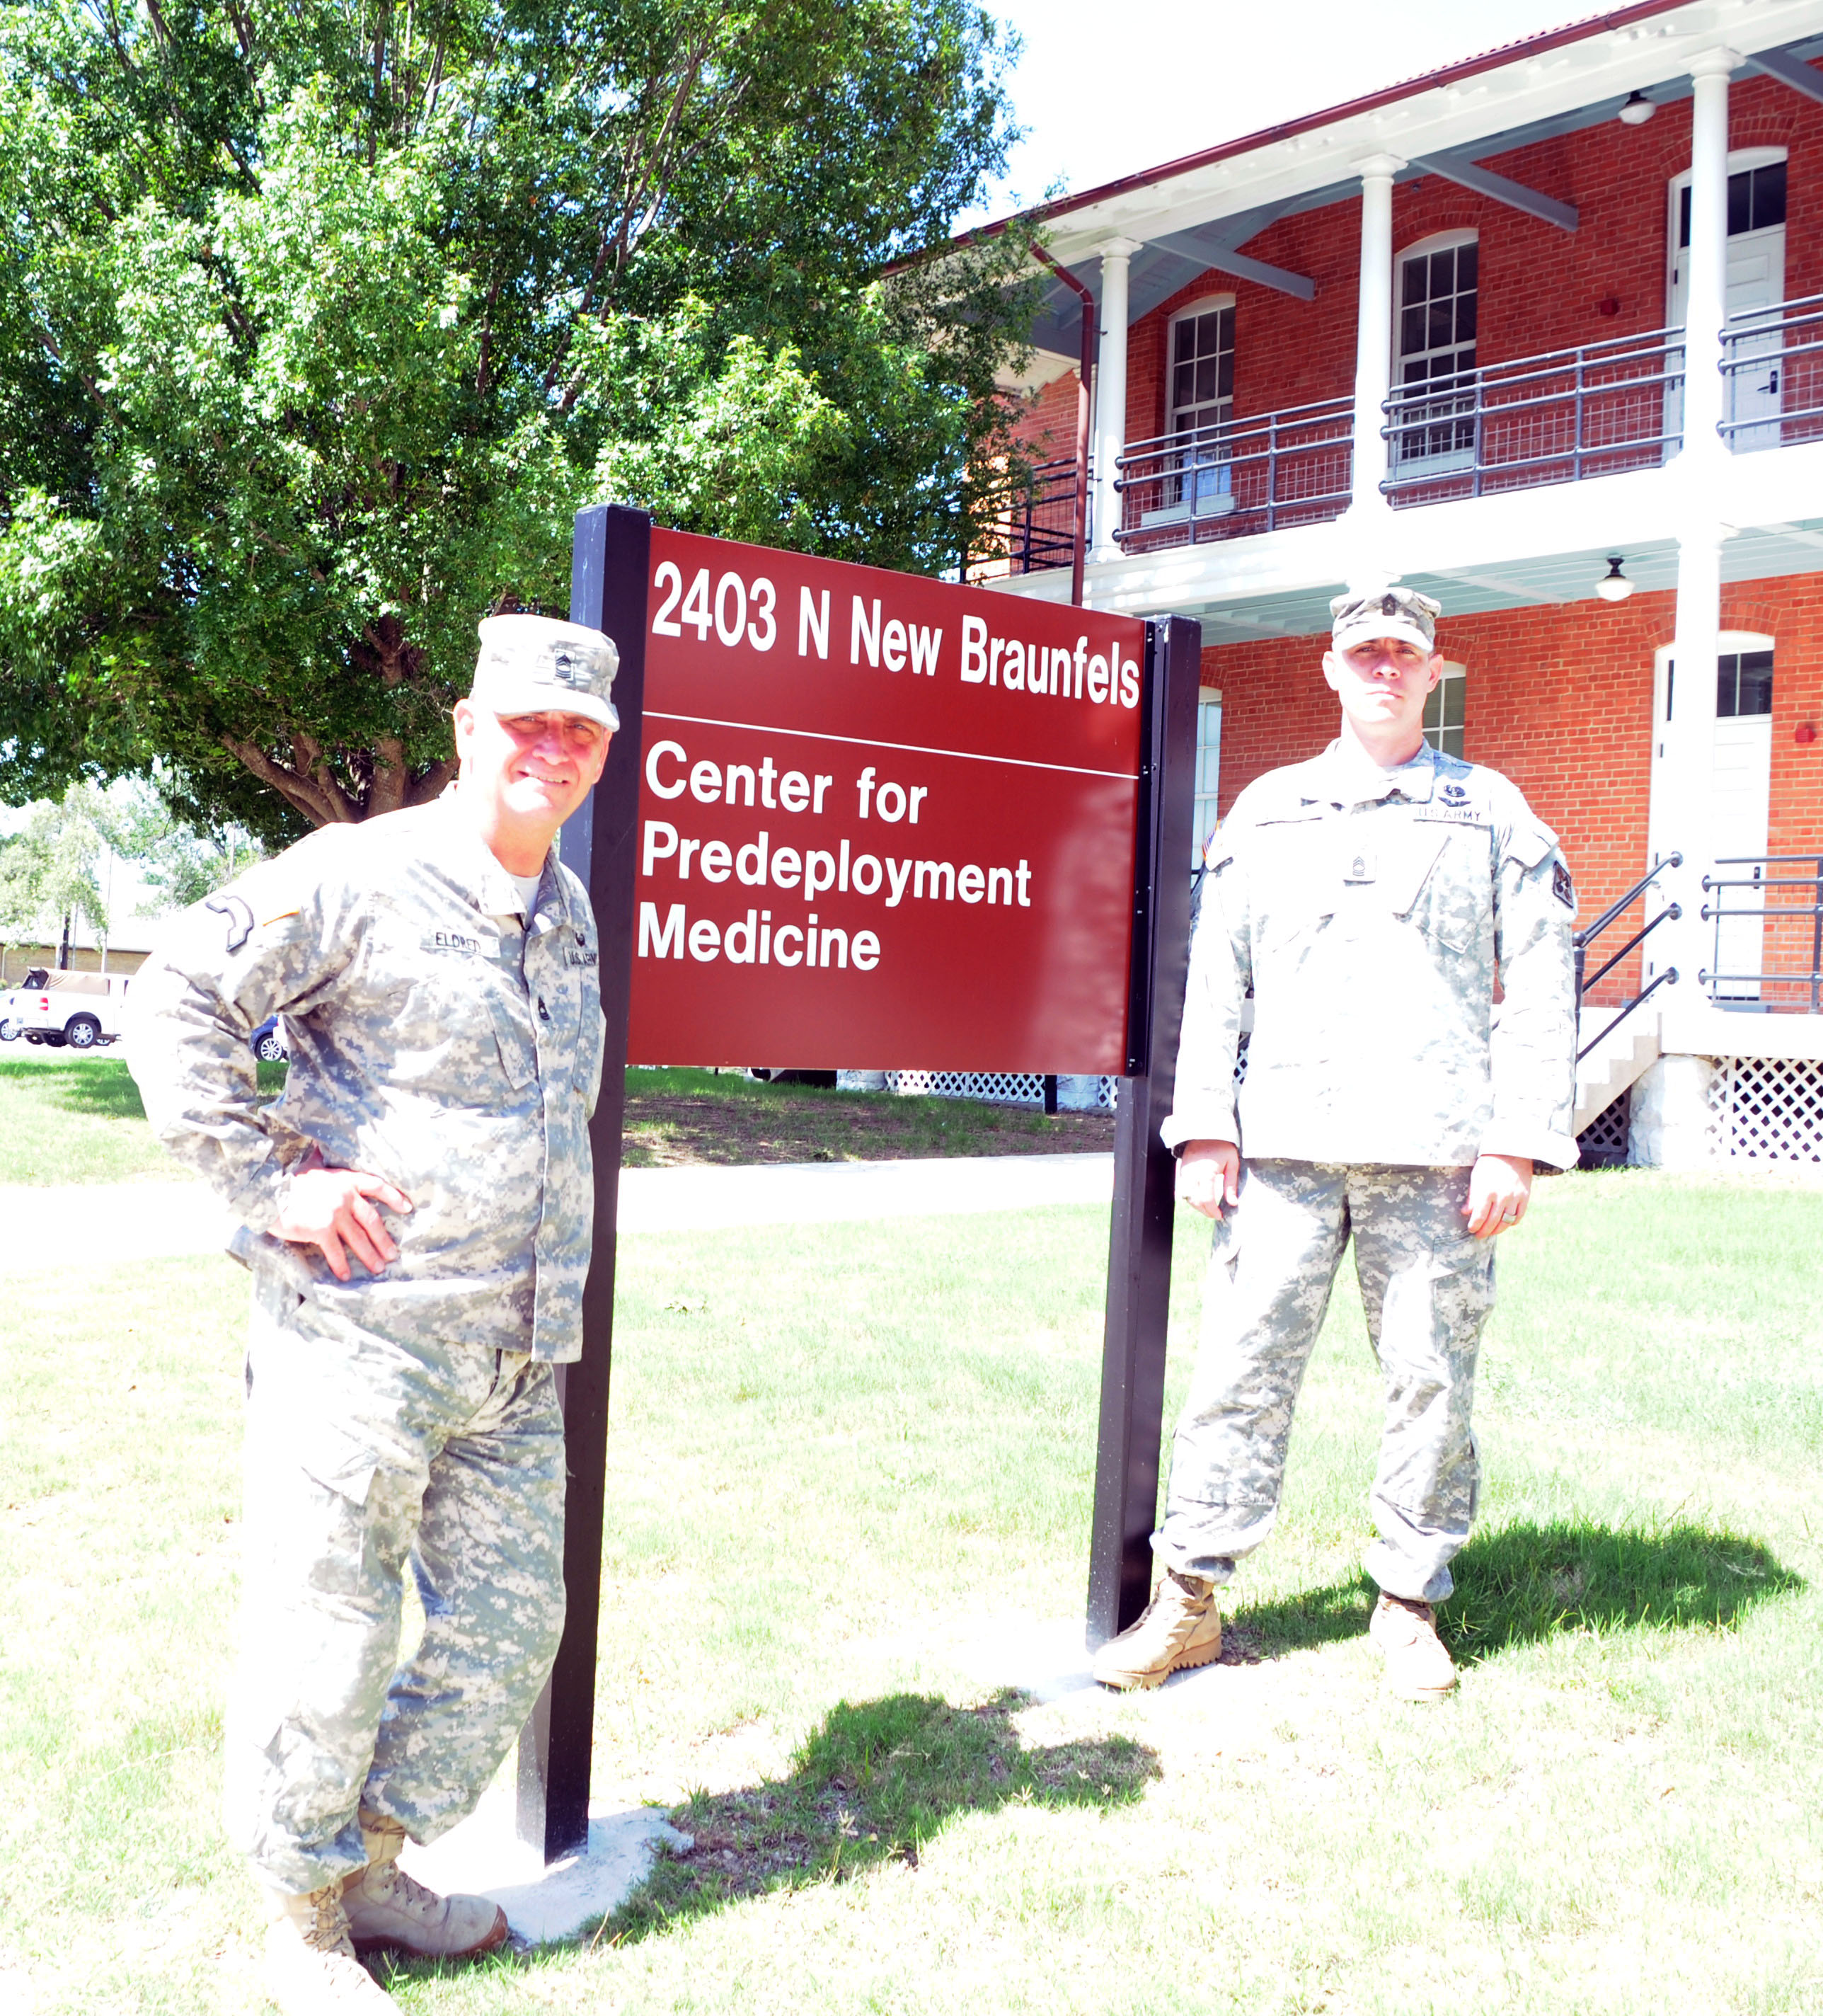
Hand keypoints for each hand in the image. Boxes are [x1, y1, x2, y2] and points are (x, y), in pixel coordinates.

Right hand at [274, 1166, 413, 1280]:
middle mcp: (345, 1195)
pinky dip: (341, 1265)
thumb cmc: (287, 1181)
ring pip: (358, 1238)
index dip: (394, 1197)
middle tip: (392, 1254)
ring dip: (369, 1256)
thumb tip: (320, 1151)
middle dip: (383, 1240)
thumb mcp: (312, 1168)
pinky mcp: (321, 1229)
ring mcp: (334, 1213)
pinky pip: (336, 1251)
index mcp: (345, 1179)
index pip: (377, 1186)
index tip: (408, 1208)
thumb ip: (324, 1166)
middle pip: (372, 1220)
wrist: (267, 1191)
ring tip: (377, 1268)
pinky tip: (345, 1275)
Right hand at [1176, 1139, 1241, 1218]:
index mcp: (1206, 1172)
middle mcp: (1192, 1174)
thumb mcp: (1232, 1163)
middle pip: (1195, 1200)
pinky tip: (1201, 1198)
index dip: (1212, 1211)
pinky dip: (1192, 1197)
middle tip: (1216, 1214)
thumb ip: (1231, 1184)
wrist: (1205, 1130)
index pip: (1206, 1199)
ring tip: (1209, 1208)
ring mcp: (1185, 1172)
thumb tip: (1233, 1203)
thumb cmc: (1221, 1146)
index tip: (1220, 1216)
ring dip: (1197, 1205)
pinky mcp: (1181, 1171)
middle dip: (1205, 1211)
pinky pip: (1184, 1189)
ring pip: (1187, 1197)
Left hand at [1463, 1153, 1533, 1239]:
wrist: (1512, 1152)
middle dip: (1484, 1231)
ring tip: (1491, 1232)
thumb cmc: (1489, 1163)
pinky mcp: (1525, 1197)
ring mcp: (1515, 1197)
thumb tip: (1466, 1212)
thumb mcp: (1476, 1177)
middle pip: (1492, 1222)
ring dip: (1497, 1230)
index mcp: (1486, 1191)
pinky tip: (1505, 1223)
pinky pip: (1518, 1216)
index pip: (1479, 1216)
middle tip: (1479, 1235)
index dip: (1474, 1226)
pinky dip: (1512, 1223)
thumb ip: (1472, 1196)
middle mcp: (1501, 1196)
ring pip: (1506, 1222)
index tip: (1471, 1229)